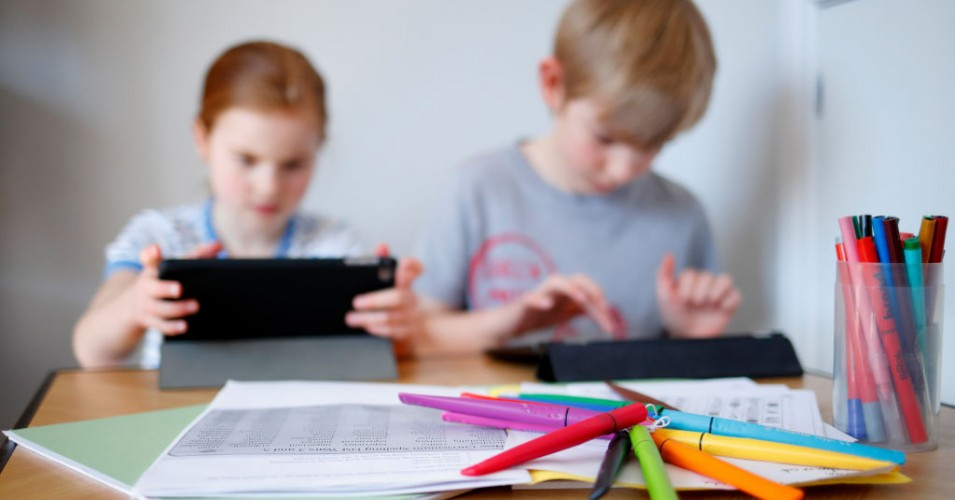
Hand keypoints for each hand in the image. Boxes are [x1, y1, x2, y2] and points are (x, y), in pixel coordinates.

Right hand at [124, 242, 221, 335]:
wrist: (134, 306)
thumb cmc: (161, 281)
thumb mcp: (170, 267)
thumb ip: (195, 255)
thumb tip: (219, 245)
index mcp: (152, 271)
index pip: (150, 259)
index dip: (151, 253)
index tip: (156, 249)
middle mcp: (146, 287)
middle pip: (154, 288)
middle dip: (166, 288)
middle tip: (180, 288)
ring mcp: (146, 306)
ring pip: (159, 309)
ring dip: (177, 309)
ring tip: (195, 307)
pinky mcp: (149, 321)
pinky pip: (160, 325)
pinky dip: (172, 327)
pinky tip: (185, 327)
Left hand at [346, 244, 423, 348]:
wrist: (411, 324)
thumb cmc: (393, 299)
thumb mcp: (387, 281)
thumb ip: (380, 262)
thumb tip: (382, 246)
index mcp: (406, 282)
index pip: (416, 269)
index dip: (412, 266)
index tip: (403, 263)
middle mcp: (411, 298)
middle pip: (399, 297)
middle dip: (375, 300)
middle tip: (356, 302)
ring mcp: (411, 316)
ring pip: (392, 317)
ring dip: (369, 317)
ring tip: (351, 317)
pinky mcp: (408, 331)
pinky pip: (393, 332)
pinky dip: (377, 328)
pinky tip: (366, 326)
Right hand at [506, 273, 620, 338]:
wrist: (508, 325)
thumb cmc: (534, 317)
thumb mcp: (562, 314)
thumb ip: (578, 309)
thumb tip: (600, 309)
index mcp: (565, 292)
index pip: (588, 292)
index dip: (601, 304)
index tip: (610, 324)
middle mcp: (554, 289)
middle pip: (577, 279)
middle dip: (592, 290)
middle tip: (602, 308)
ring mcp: (539, 294)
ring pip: (556, 282)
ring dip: (571, 289)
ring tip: (582, 299)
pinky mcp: (524, 303)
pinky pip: (531, 298)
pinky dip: (540, 300)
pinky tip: (547, 305)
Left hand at [655, 253, 740, 337]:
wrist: (686, 337)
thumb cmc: (675, 317)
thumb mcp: (664, 296)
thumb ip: (664, 274)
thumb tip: (668, 255)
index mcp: (689, 280)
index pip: (690, 274)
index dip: (685, 288)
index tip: (681, 301)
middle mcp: (705, 284)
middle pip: (707, 276)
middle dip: (699, 292)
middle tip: (694, 304)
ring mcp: (718, 294)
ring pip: (725, 279)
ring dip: (715, 291)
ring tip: (709, 303)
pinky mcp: (729, 305)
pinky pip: (736, 295)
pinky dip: (728, 301)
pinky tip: (719, 309)